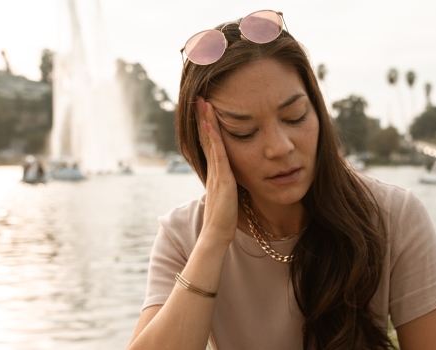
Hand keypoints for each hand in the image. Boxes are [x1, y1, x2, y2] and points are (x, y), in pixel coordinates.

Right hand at [196, 97, 237, 244]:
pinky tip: (212, 124)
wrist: (216, 236)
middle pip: (206, 138)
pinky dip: (213, 138)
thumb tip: (235, 179)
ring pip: (209, 142)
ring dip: (206, 122)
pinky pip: (218, 154)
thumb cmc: (224, 221)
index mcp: (216, 173)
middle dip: (203, 118)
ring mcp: (216, 173)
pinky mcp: (222, 179)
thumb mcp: (228, 197)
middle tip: (200, 98)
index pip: (210, 144)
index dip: (207, 127)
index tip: (205, 109)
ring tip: (203, 103)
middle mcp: (213, 169)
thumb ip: (229, 186)